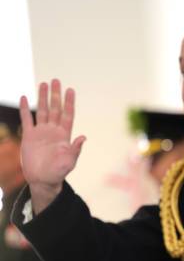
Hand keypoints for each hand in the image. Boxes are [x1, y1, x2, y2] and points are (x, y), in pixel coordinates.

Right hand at [19, 79, 85, 212]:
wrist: (43, 180)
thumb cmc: (58, 172)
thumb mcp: (69, 161)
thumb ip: (75, 149)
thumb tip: (83, 137)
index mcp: (64, 135)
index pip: (68, 115)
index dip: (69, 102)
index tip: (70, 90)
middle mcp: (53, 131)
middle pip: (55, 109)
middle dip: (56, 95)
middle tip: (56, 80)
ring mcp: (41, 132)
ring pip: (42, 111)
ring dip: (42, 98)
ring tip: (43, 83)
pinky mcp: (29, 136)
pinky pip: (26, 120)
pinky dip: (25, 109)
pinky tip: (24, 98)